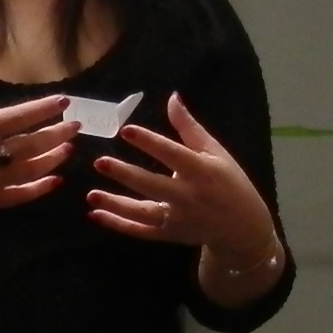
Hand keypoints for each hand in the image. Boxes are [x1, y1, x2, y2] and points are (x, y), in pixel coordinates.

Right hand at [0, 64, 77, 217]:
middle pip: (31, 144)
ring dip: (52, 159)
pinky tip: (54, 180)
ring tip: (67, 148)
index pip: (18, 118)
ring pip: (30, 171)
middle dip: (57, 133)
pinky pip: (19, 197)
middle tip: (76, 125)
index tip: (64, 101)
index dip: (44, 109)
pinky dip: (39, 189)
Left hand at [87, 91, 276, 257]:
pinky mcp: (169, 235)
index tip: (126, 130)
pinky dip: (118, 224)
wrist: (241, 226)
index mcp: (202, 171)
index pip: (172, 154)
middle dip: (125, 174)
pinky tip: (96, 214)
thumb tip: (172, 98)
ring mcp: (177, 219)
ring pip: (142, 212)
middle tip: (99, 162)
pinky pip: (140, 231)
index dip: (149, 142)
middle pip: (152, 184)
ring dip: (115, 204)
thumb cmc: (228, 181)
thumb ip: (189, 128)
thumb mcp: (215, 151)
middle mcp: (188, 196)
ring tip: (91, 194)